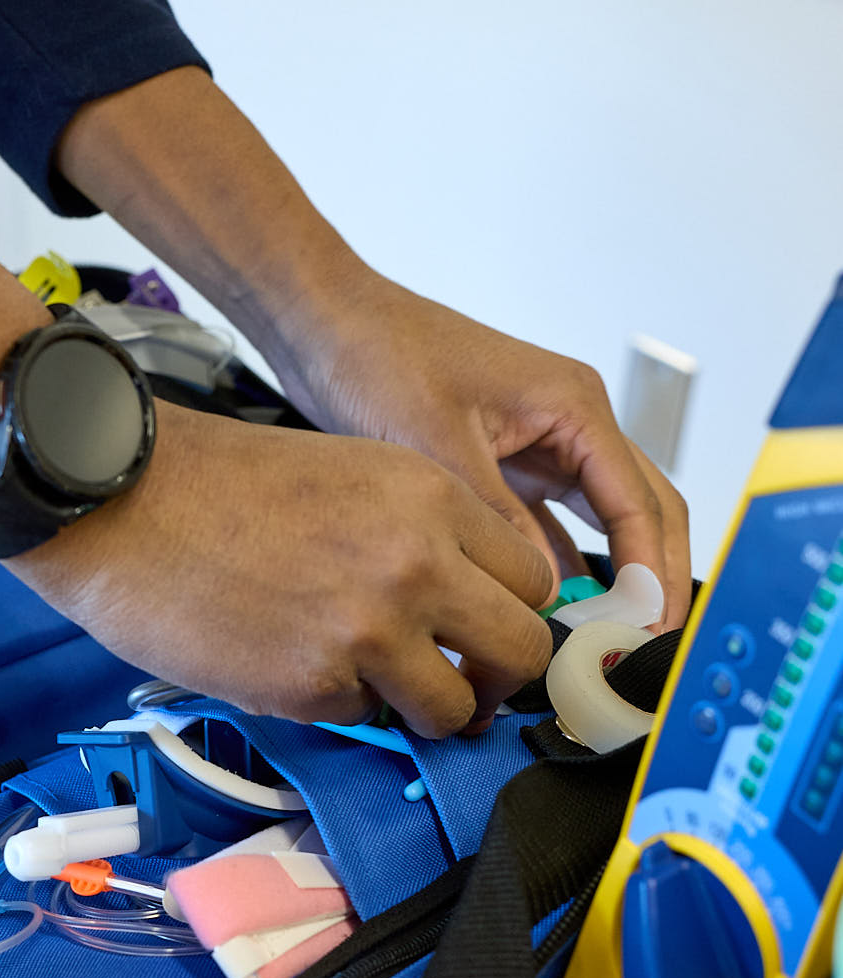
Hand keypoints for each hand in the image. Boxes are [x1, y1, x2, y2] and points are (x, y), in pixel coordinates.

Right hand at [8, 401, 553, 734]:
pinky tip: (292, 664)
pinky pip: (364, 719)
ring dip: (425, 709)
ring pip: (455, 708)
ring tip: (377, 686)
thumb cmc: (220, 484)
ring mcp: (368, 629)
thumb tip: (465, 608)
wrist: (121, 499)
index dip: (511, 614)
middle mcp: (418, 562)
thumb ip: (421, 533)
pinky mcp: (312, 684)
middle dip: (498, 680)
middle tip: (464, 685)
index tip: (486, 633)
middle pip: (523, 652)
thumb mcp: (352, 474)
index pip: (532, 579)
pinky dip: (338, 705)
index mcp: (432, 495)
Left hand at [263, 271, 690, 631]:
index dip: (651, 575)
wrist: (325, 325)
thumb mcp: (439, 446)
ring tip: (601, 648)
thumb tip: (541, 593)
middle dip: (650, 583)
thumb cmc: (378, 356)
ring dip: (608, 581)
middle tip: (643, 652)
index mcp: (573, 406)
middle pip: (641, 513)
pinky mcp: (506, 467)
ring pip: (601, 524)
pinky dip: (558, 572)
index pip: (640, 504)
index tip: (649, 632)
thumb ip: (497, 520)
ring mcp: (540, 447)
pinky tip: (547, 619)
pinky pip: (550, 529)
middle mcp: (570, 425)